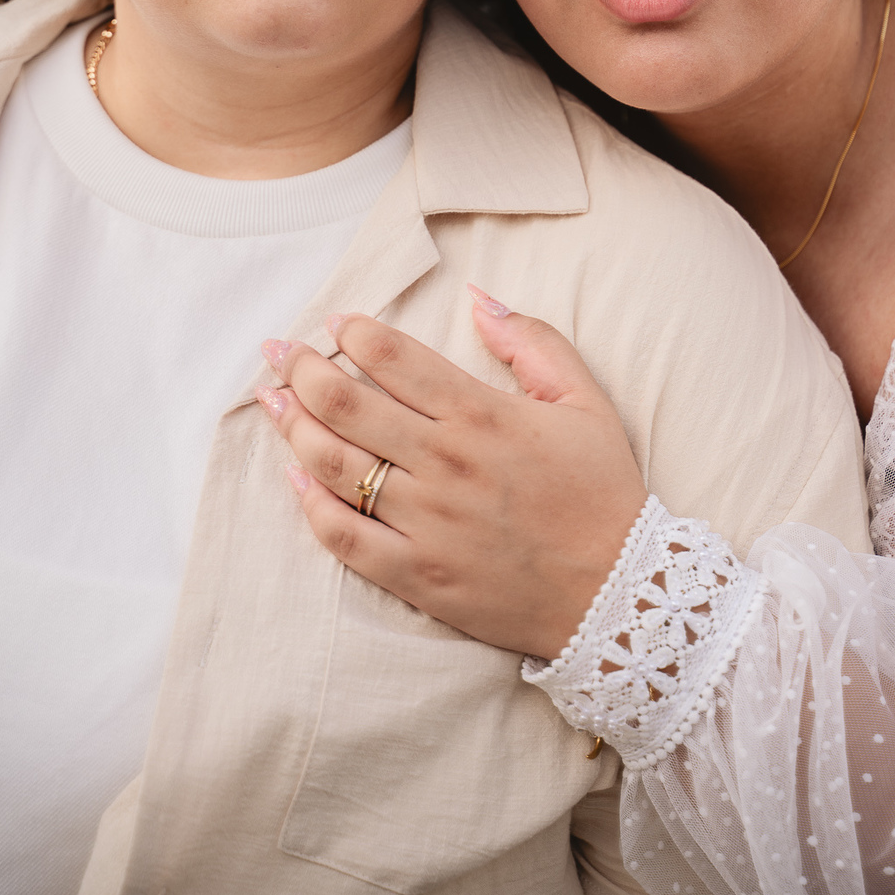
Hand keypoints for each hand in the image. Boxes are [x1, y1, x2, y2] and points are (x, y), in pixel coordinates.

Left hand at [255, 289, 648, 657]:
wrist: (622, 595)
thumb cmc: (602, 492)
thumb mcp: (584, 401)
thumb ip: (533, 341)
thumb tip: (478, 299)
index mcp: (482, 415)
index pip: (394, 358)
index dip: (354, 333)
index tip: (335, 323)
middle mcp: (445, 463)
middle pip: (346, 404)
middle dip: (302, 369)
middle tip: (281, 351)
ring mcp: (426, 522)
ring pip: (334, 465)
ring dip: (293, 426)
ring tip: (272, 400)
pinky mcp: (417, 575)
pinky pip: (344, 537)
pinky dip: (310, 505)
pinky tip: (294, 478)